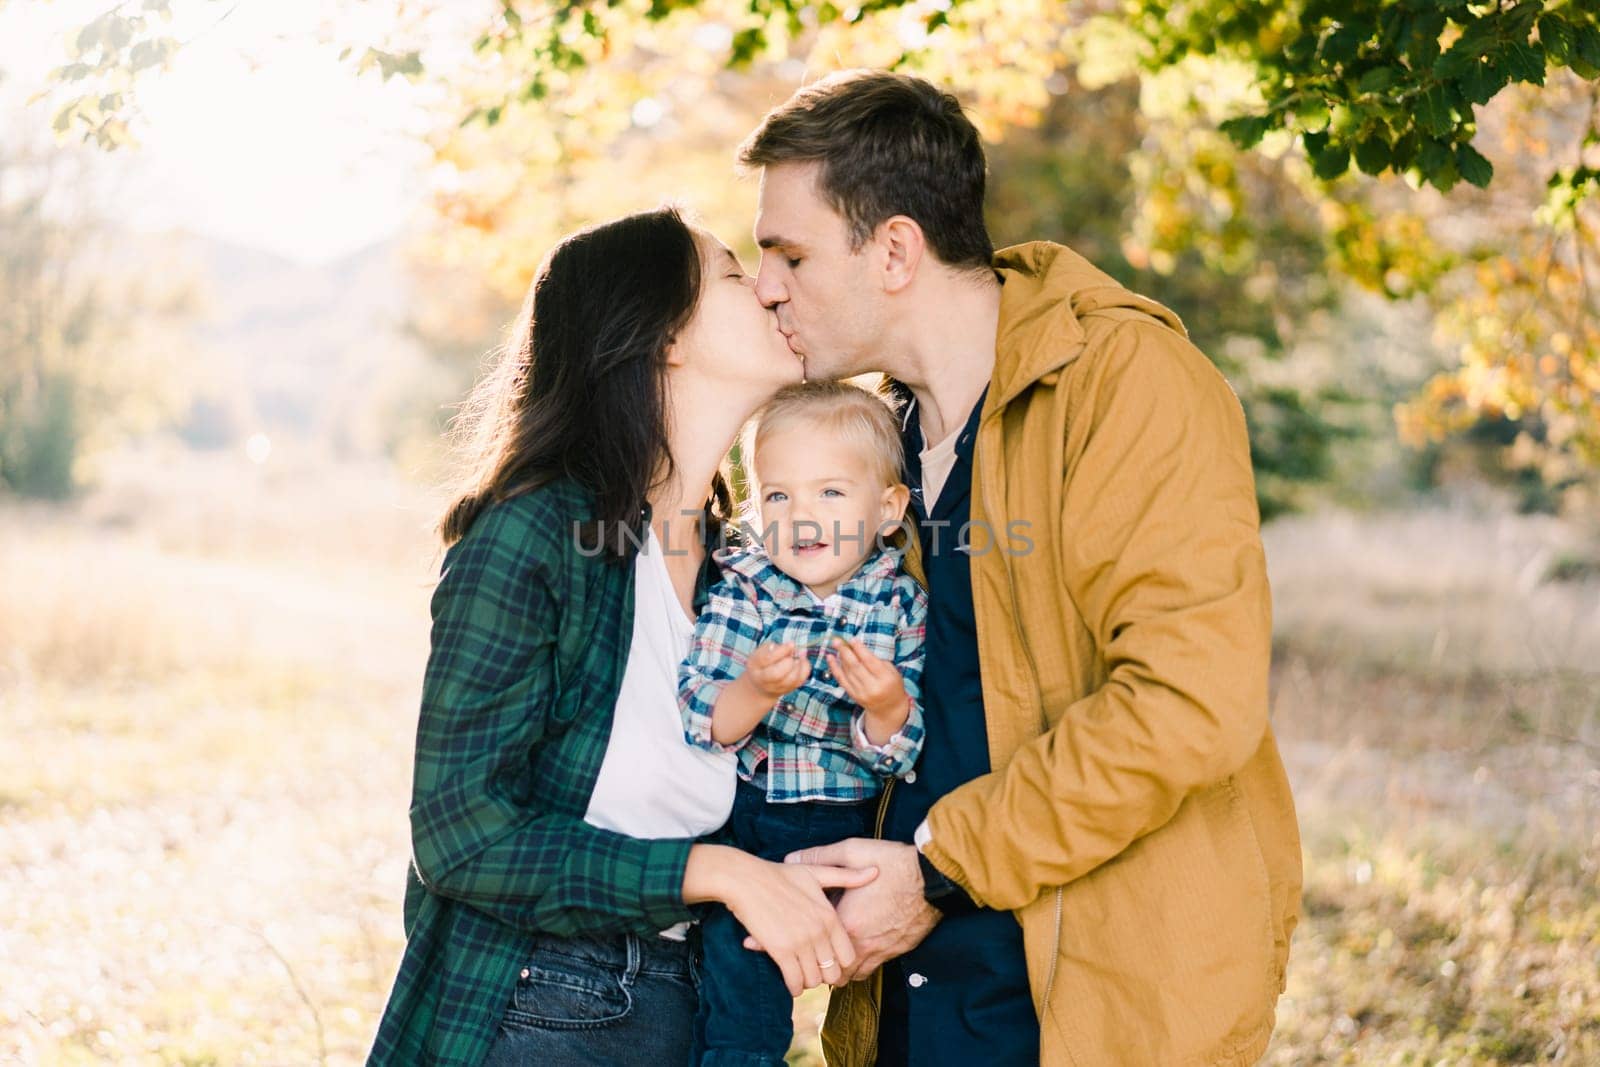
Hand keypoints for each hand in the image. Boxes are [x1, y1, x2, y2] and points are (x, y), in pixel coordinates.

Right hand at [719, 851, 878, 994]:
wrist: (745, 880)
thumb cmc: (778, 875)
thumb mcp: (815, 873)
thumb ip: (846, 877)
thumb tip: (876, 872)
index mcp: (829, 916)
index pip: (848, 956)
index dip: (840, 964)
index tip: (828, 962)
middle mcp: (819, 932)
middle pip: (833, 972)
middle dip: (824, 975)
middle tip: (814, 971)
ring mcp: (800, 943)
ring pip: (815, 980)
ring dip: (808, 981)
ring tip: (801, 974)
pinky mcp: (780, 951)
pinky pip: (794, 982)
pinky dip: (793, 986)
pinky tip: (790, 981)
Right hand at [744, 641, 809, 698]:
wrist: (761, 685)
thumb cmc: (762, 663)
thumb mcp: (761, 651)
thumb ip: (772, 647)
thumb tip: (789, 647)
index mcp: (755, 666)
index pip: (767, 659)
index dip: (782, 650)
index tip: (791, 644)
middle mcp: (764, 680)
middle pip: (777, 674)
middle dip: (789, 661)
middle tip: (792, 653)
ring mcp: (777, 687)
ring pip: (791, 679)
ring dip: (798, 664)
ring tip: (797, 656)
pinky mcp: (789, 689)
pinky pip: (801, 679)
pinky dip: (804, 668)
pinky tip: (802, 660)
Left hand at [744, 838, 939, 981]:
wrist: (933, 879)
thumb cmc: (893, 864)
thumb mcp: (853, 851)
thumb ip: (820, 858)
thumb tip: (792, 859)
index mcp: (843, 920)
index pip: (802, 938)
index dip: (776, 942)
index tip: (754, 942)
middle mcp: (858, 942)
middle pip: (821, 966)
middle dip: (803, 962)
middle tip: (786, 955)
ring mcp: (876, 951)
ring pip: (844, 975)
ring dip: (828, 969)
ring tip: (814, 960)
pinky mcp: (891, 953)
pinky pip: (865, 972)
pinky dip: (852, 969)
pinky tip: (845, 958)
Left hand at [825, 637, 908, 735]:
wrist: (888, 707)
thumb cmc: (891, 684)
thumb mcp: (891, 670)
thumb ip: (876, 659)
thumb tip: (857, 646)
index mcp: (885, 679)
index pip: (870, 661)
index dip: (860, 649)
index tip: (852, 639)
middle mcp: (873, 687)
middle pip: (856, 666)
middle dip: (845, 652)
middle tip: (837, 641)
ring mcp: (862, 693)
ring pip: (847, 672)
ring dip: (840, 657)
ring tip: (836, 645)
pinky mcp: (853, 696)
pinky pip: (841, 680)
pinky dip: (834, 668)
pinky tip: (830, 658)